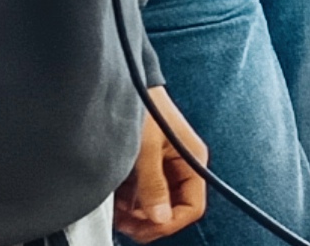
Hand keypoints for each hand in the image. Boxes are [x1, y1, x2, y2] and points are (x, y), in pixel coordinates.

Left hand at [113, 88, 206, 241]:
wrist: (127, 84)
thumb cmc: (143, 107)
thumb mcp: (147, 149)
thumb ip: (153, 185)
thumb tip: (159, 219)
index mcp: (193, 161)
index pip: (192, 207)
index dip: (170, 222)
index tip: (146, 226)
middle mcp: (182, 167)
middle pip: (174, 210)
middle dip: (150, 220)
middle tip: (126, 223)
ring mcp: (166, 168)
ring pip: (157, 205)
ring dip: (137, 213)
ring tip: (118, 210)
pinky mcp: (150, 168)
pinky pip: (144, 195)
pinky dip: (130, 202)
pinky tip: (117, 198)